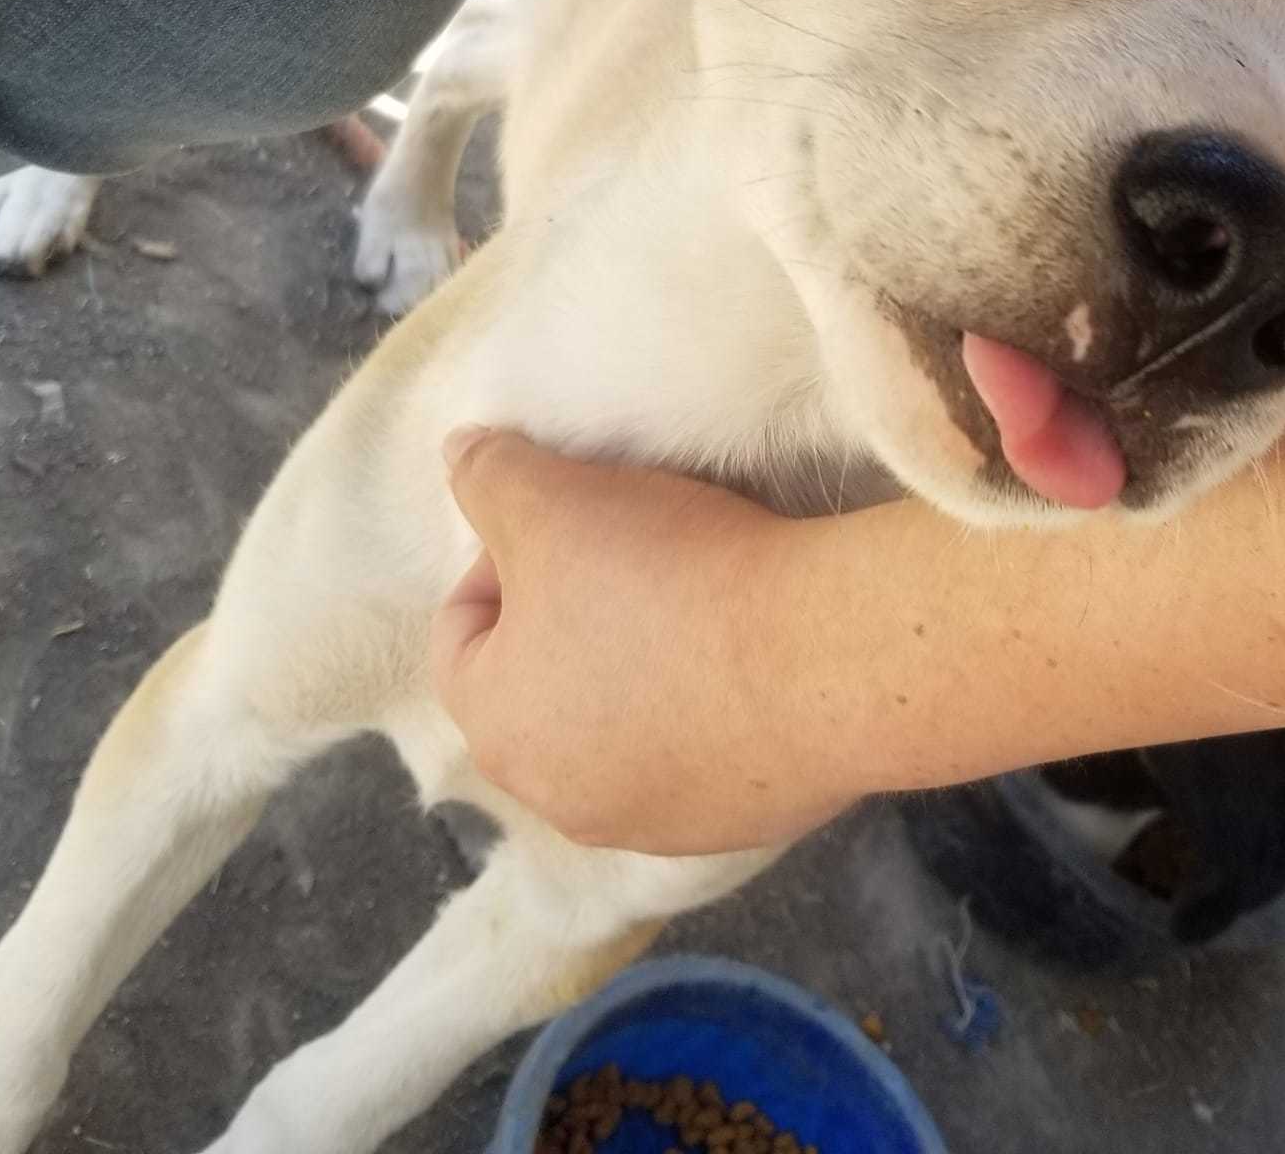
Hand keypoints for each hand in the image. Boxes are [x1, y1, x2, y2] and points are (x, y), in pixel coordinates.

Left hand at [430, 430, 853, 854]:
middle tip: (635, 555)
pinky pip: (701, 755)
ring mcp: (653, 825)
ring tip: (697, 601)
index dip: (508, 556)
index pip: (462, 629)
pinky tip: (750, 655)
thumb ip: (488, 476)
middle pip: (540, 683)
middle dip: (572, 615)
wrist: (826, 660)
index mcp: (497, 730)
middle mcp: (559, 801)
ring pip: (620, 725)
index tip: (577, 521)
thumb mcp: (553, 499)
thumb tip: (458, 457)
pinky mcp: (737, 828)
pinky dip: (711, 708)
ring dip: (641, 667)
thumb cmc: (667, 578)